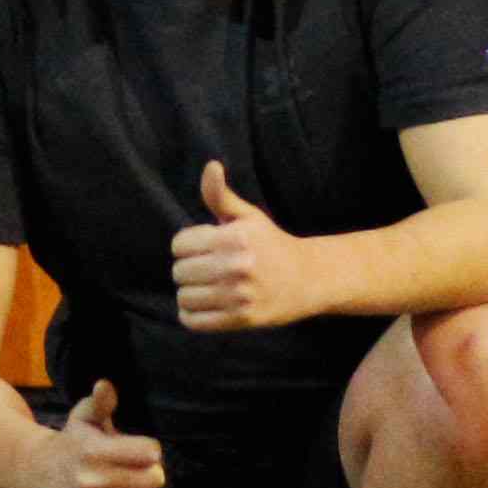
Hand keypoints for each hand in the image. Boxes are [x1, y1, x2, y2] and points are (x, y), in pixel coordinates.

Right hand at [26, 379, 165, 487]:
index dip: (148, 448)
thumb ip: (100, 402)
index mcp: (94, 451)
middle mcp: (93, 482)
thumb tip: (105, 385)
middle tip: (136, 467)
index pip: (151, 453)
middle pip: (155, 479)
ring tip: (130, 486)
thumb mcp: (84, 417)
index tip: (137, 447)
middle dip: (151, 471)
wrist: (40, 474)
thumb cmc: (73, 441)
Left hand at [169, 161, 327, 332]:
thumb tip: (211, 166)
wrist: (308, 279)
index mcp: (234, 238)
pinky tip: (205, 304)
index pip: (179, 244)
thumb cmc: (271, 244)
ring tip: (207, 286)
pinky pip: (194, 320)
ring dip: (190, 292)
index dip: (188, 245)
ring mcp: (239, 296)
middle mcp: (236, 266)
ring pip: (184, 297)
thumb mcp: (248, 216)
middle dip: (189, 268)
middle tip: (207, 268)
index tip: (203, 247)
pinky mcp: (241, 319)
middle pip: (179, 272)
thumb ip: (221, 195)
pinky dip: (192, 315)